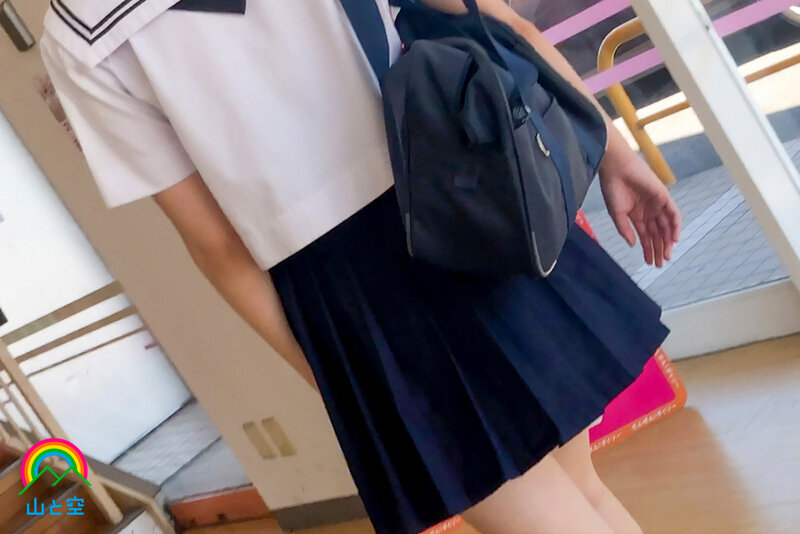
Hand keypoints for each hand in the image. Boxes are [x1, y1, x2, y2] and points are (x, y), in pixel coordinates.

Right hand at [598, 151, 681, 267]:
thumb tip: (632, 245)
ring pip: (666, 227)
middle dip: (659, 249)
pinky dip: (676, 226)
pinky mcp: (663, 196)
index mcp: (636, 216)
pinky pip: (673, 214)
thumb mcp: (616, 214)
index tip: (649, 263)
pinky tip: (674, 239)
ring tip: (666, 256)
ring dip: (668, 242)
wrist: (617, 168)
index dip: (648, 250)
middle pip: (657, 234)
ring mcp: (657, 205)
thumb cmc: (613, 189)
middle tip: (659, 264)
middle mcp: (649, 212)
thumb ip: (625, 230)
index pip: (646, 236)